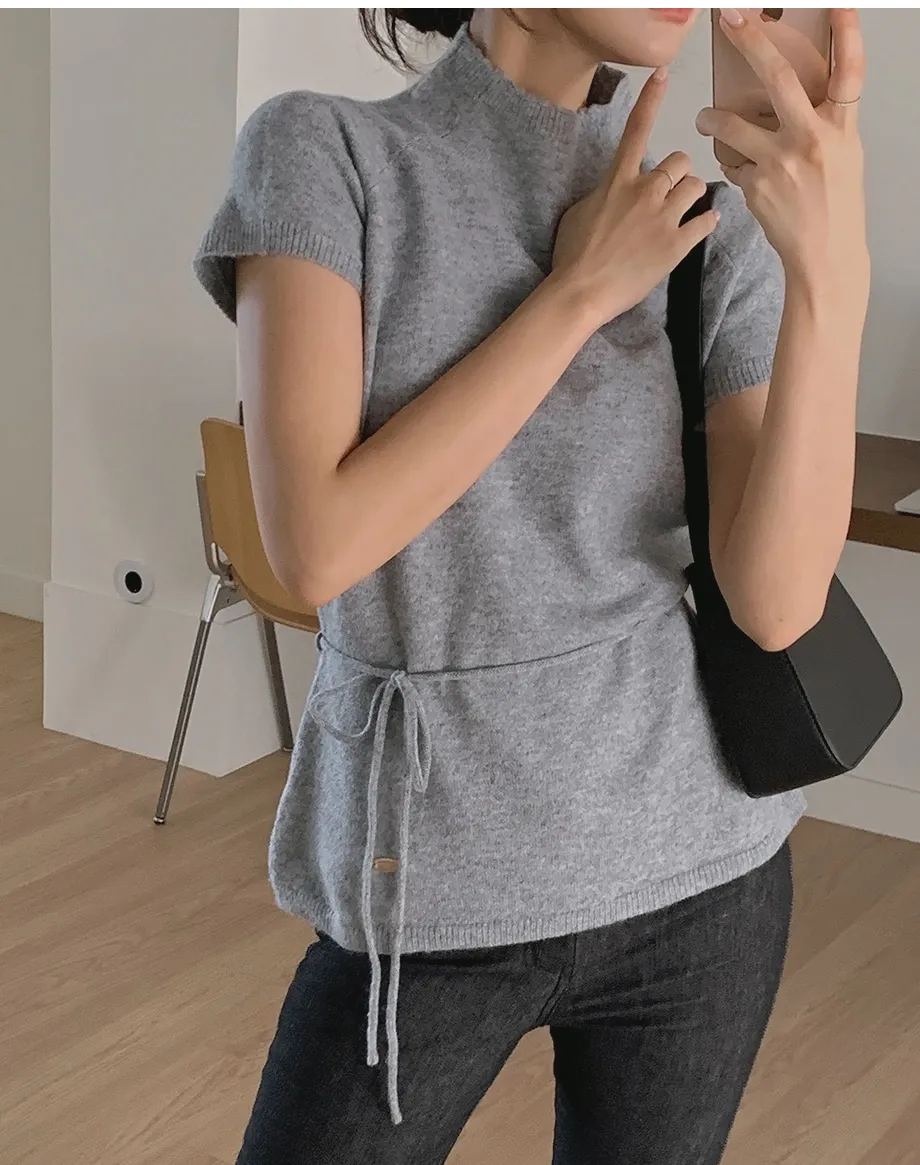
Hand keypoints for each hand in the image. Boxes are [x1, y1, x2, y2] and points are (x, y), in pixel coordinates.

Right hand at [552, 68, 719, 326]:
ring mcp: (663, 218)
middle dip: (678, 173)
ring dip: (692, 194)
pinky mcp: (676, 246)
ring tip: (683, 209)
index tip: (663, 74)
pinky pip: (706, 221)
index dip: (651, 99)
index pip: (636, 130)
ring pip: (696, 186)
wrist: (581, 292)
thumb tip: (614, 190)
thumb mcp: (578, 212)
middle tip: (671, 191)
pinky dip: (707, 221)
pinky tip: (702, 225)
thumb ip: (603, 193)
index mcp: (617, 181)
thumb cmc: (572, 255)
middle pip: (679, 161)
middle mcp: (644, 192)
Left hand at [695, 9, 867, 289]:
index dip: (846, 32)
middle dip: (751, 43)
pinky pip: (732, 162)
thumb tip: (795, 93)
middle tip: (730, 19)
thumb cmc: (835, 204)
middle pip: (779, 79)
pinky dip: (730, 161)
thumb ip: (822, 121)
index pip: (849, 70)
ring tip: (705, 120)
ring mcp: (780, 163)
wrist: (825, 255)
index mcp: (840, 128)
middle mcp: (811, 140)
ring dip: (712, 119)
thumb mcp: (844, 153)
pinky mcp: (755, 186)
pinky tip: (739, 170)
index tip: (835, 4)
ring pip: (732, 125)